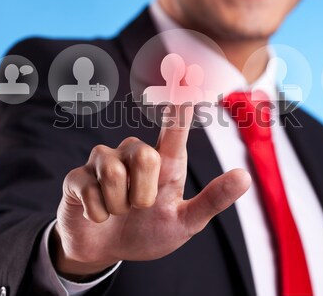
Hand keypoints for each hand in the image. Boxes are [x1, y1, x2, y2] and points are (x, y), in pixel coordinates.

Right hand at [52, 105, 250, 280]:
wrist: (106, 251)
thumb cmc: (149, 232)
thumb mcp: (185, 223)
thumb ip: (212, 200)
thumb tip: (246, 175)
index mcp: (164, 163)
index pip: (174, 129)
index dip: (180, 105)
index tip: (188, 70)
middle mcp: (134, 153)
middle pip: (144, 155)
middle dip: (143, 195)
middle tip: (140, 209)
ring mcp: (103, 162)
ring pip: (113, 174)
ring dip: (118, 206)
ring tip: (118, 212)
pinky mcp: (77, 177)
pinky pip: (89, 192)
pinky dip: (99, 214)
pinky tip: (99, 215)